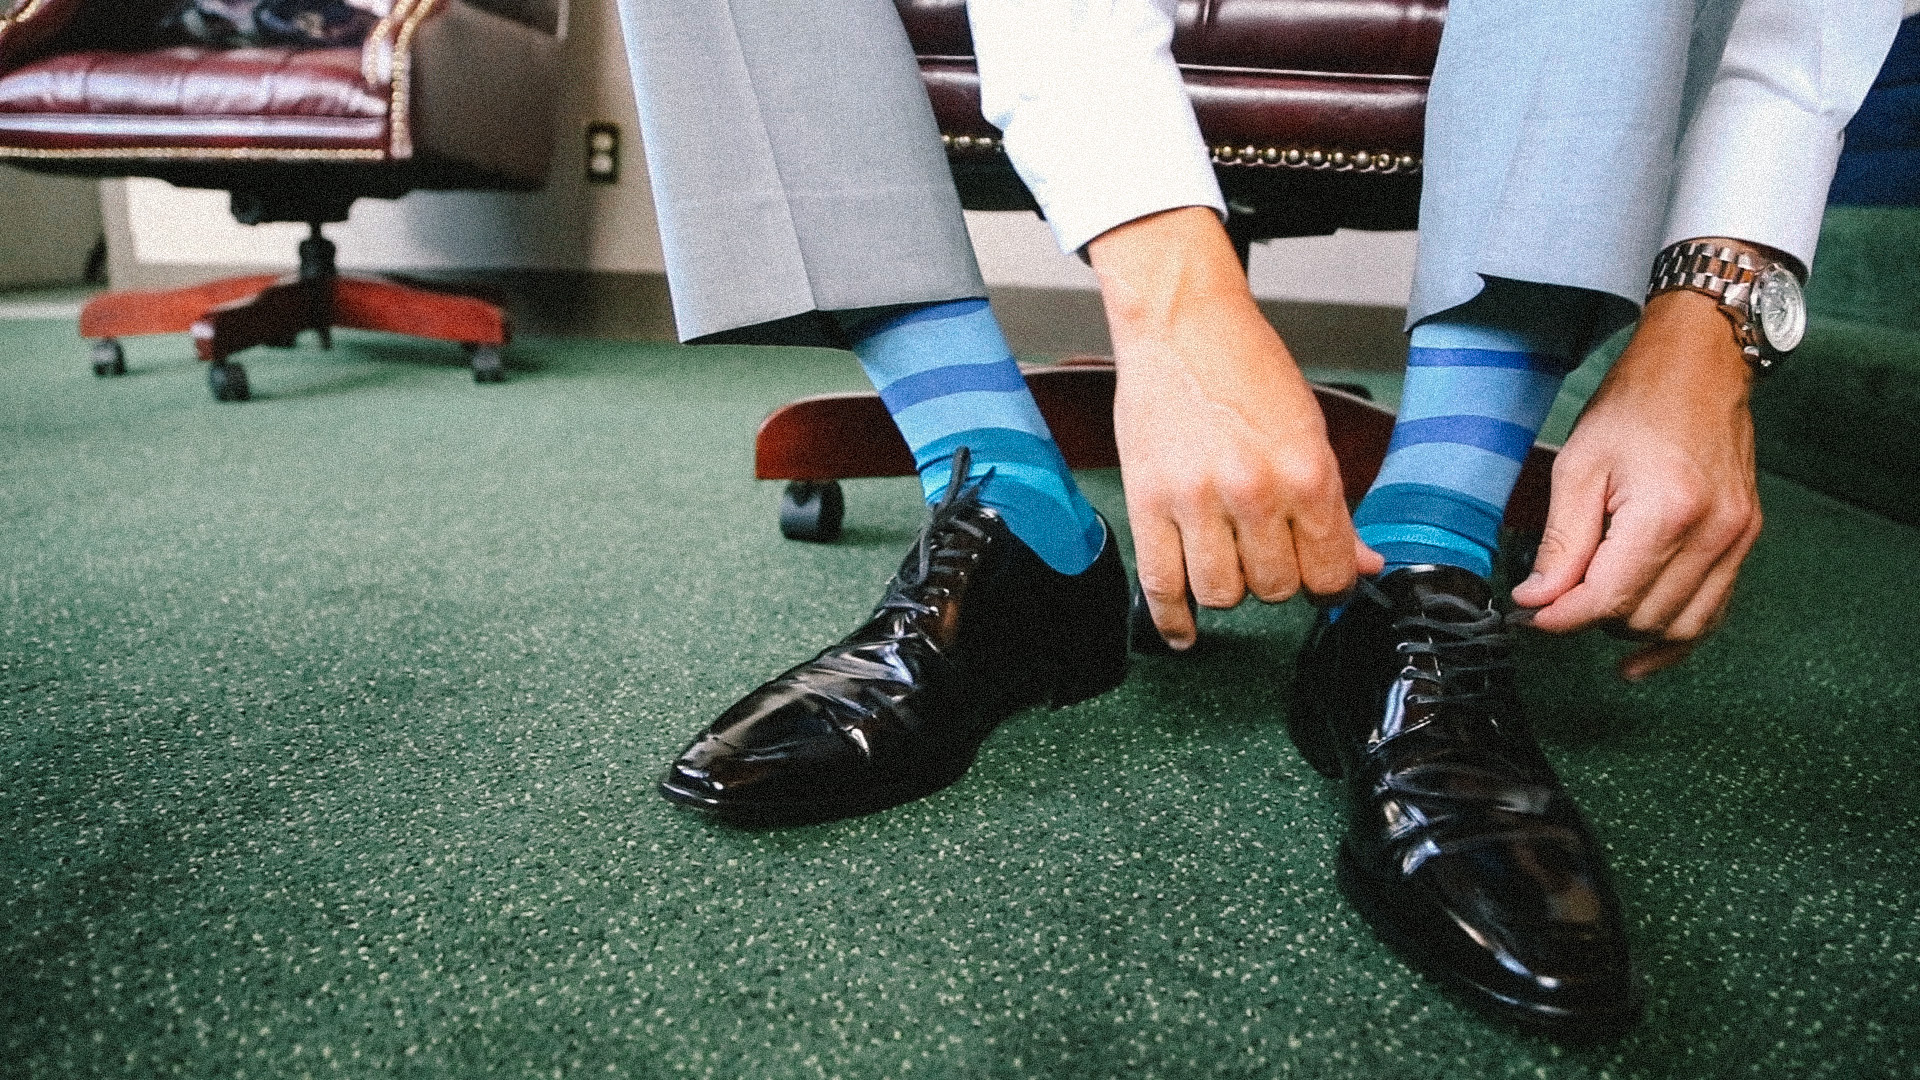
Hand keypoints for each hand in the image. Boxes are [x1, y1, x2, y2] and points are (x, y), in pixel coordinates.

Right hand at [1088, 208, 1381, 649]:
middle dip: (1277, 580)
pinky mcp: (1146, 502)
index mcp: (1306, 472)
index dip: (1329, 583)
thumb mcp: (1310, 432)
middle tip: (1269, 552)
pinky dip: (1173, 621)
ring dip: (1229, 588)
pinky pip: (1161, 585)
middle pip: (1276, 589)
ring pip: (1222, 594)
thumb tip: (1364, 566)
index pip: (1330, 572)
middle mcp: (1253, 491)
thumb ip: (1334, 507)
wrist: (1182, 324)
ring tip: (1229, 560)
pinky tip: (1184, 631)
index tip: (1319, 576)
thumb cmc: (1247, 369)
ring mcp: (1196, 499)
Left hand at [1509, 284, 1763, 679]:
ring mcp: (1736, 541)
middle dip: (1589, 617)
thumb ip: (1562, 542)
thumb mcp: (1578, 466)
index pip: (1608, 598)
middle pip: (1641, 618)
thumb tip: (1538, 600)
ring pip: (1678, 627)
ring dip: (1627, 629)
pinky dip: (1674, 638)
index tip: (1527, 615)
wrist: (1700, 368)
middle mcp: (1713, 534)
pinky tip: (1638, 656)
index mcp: (1667, 512)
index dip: (1559, 616)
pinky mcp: (1744, 543)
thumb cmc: (1636, 406)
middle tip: (1552, 598)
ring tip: (1591, 607)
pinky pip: (1711, 614)